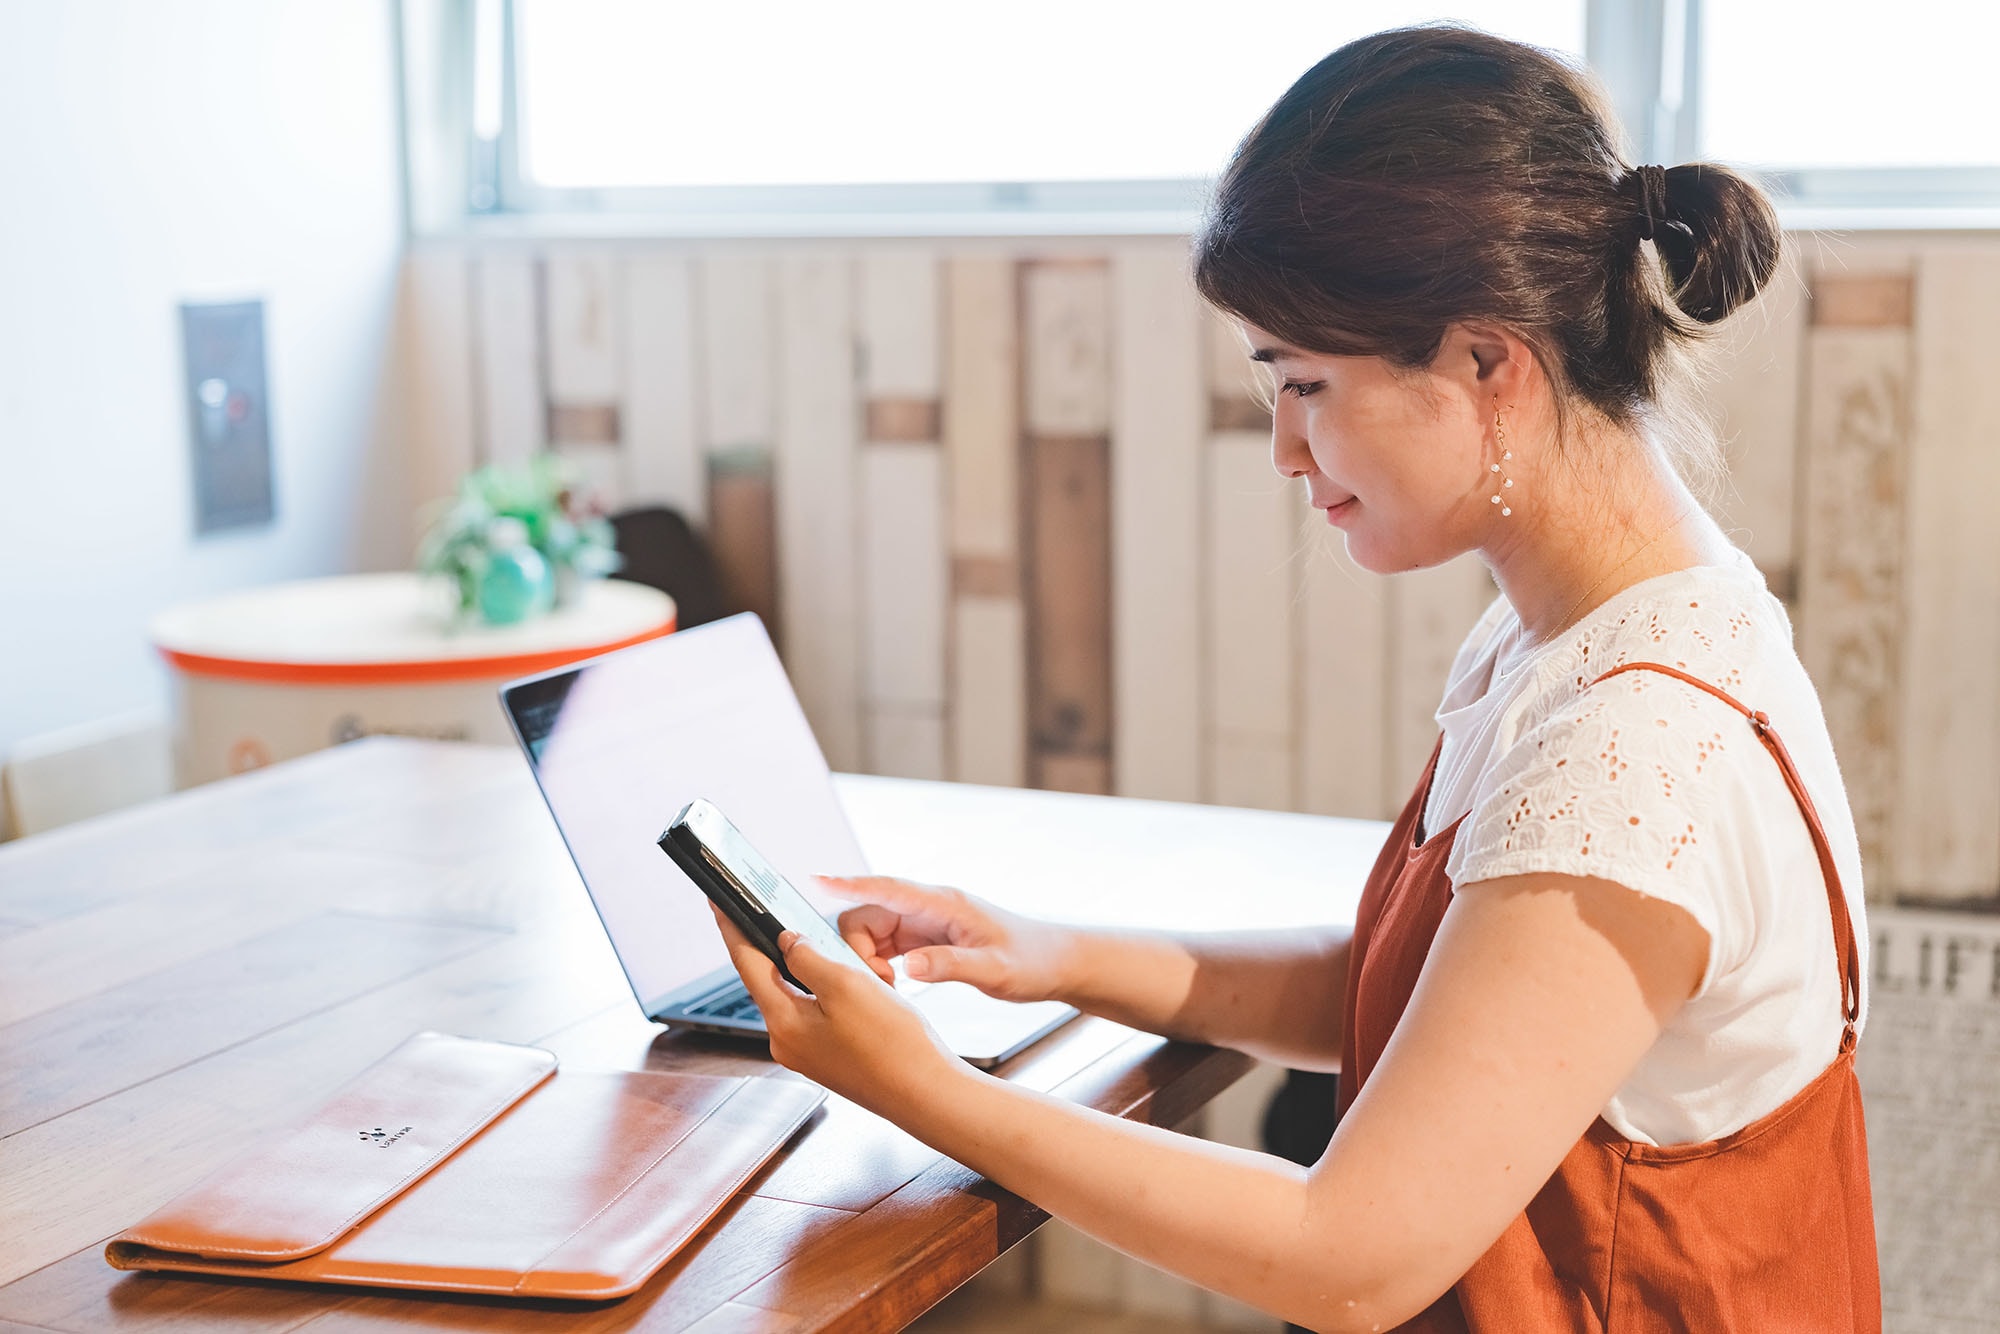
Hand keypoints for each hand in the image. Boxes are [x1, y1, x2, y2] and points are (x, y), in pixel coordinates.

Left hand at [709, 904, 960, 1113]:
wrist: (926, 1093)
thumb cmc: (892, 1045)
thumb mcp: (847, 985)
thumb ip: (808, 957)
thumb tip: (786, 941)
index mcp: (784, 1024)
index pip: (746, 964)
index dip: (732, 927)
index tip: (718, 902)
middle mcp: (788, 1042)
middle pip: (768, 979)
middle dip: (770, 945)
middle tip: (767, 911)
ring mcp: (809, 1052)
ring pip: (796, 994)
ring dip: (805, 966)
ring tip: (815, 940)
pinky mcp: (830, 1056)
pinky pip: (816, 1011)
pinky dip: (823, 988)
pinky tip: (845, 976)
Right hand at [818, 875, 1074, 1003]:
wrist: (1055, 964)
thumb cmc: (1031, 961)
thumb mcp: (995, 970)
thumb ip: (951, 967)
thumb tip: (908, 966)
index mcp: (943, 904)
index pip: (886, 887)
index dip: (848, 883)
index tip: (816, 881)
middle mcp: (929, 909)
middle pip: (868, 914)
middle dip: (856, 947)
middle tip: (880, 984)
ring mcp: (926, 924)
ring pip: (873, 933)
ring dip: (866, 960)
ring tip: (888, 990)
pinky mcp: (926, 941)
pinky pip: (886, 947)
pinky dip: (878, 966)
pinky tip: (892, 988)